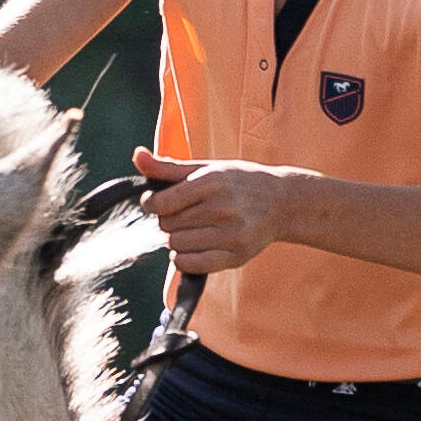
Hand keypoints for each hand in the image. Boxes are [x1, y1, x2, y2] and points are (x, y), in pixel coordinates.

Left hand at [134, 148, 308, 276]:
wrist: (283, 203)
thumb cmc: (240, 182)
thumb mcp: (207, 168)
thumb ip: (168, 167)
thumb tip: (138, 156)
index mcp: (213, 182)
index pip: (162, 203)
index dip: (152, 204)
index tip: (158, 202)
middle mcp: (223, 209)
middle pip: (167, 225)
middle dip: (168, 220)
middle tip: (185, 214)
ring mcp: (231, 235)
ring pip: (176, 246)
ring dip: (176, 240)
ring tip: (193, 229)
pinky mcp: (237, 257)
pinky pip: (190, 265)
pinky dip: (184, 259)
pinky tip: (195, 246)